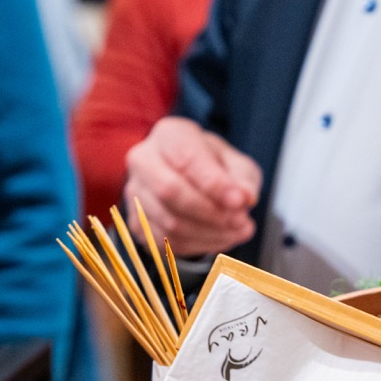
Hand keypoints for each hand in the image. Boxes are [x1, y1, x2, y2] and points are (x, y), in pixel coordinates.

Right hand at [125, 117, 260, 256]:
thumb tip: (245, 199)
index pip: (186, 160)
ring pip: (169, 222)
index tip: (241, 201)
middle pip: (169, 191)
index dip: (215, 185)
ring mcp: (135, 193)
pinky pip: (167, 243)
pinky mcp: (138, 223)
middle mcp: (143, 160)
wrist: (189, 178)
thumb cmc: (213, 166)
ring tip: (238, 231)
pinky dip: (200, 246)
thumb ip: (242, 179)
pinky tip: (221, 238)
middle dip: (210, 212)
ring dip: (210, 233)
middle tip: (240, 221)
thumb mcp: (236, 164)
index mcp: (169, 135)